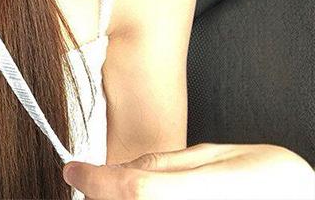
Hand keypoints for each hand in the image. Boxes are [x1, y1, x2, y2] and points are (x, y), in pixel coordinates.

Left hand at [62, 142, 314, 199]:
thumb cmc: (279, 184)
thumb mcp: (221, 157)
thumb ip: (168, 163)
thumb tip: (125, 167)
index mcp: (192, 197)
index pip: (126, 188)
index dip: (92, 178)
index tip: (74, 169)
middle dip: (105, 195)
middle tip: (96, 181)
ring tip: (125, 189)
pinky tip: (150, 199)